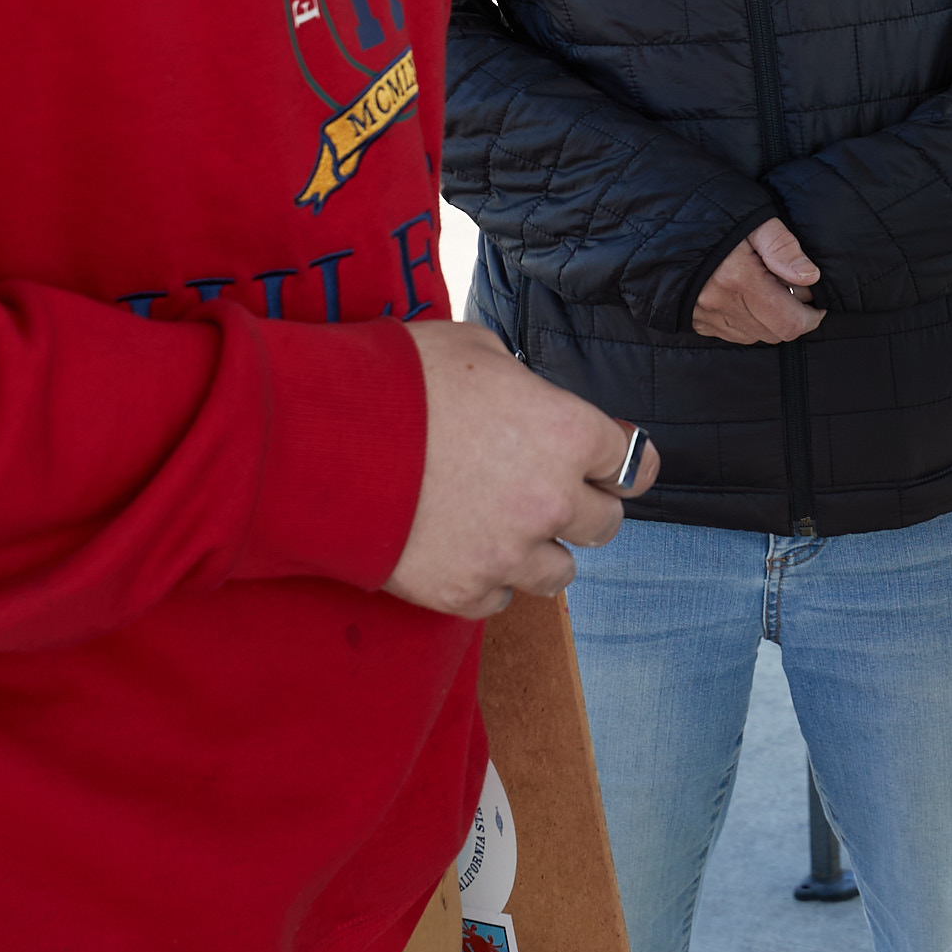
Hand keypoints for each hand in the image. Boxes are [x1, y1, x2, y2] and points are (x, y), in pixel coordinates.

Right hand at [384, 320, 657, 618]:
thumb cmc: (398, 381)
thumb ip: (522, 384)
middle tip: (550, 496)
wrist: (321, 440)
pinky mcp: (462, 591)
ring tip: (505, 531)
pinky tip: (463, 552)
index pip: (630, 463)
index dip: (619, 463)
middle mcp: (550, 499)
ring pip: (560, 573)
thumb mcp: (477, 351)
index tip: (611, 467)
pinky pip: (500, 600)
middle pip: (605, 524)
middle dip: (583, 509)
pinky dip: (487, 581)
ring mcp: (509, 552)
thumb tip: (527, 398)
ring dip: (539, 552)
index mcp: (566, 432)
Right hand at [692, 217, 823, 343]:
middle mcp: (721, 304)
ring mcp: (705, 316)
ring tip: (765, 288)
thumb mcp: (753, 219)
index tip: (815, 299)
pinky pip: (732, 334)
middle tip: (792, 288)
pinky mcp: (694, 320)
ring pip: (755, 336)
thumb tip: (811, 276)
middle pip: (775, 333)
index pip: (790, 323)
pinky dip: (747, 321)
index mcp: (739, 279)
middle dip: (792, 315)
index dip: (811, 316)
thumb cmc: (711, 213)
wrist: (661, 220)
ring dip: (769, 319)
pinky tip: (744, 295)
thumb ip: (783, 247)